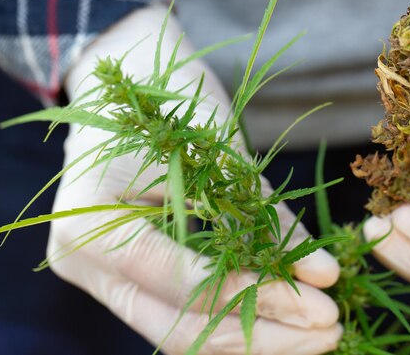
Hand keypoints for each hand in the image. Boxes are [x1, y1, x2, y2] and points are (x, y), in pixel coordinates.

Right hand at [50, 4, 341, 353]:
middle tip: (328, 331)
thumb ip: (267, 220)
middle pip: (178, 326)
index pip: (183, 282)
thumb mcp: (220, 156)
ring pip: (177, 331)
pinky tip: (279, 321)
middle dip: (260, 335)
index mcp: (92, 220)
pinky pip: (177, 312)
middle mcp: (81, 261)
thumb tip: (324, 275)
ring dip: (249, 339)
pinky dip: (228, 319)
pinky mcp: (120, 277)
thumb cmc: (171, 100)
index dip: (258, 298)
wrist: (128, 80)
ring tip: (313, 335)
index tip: (324, 307)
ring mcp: (96, 275)